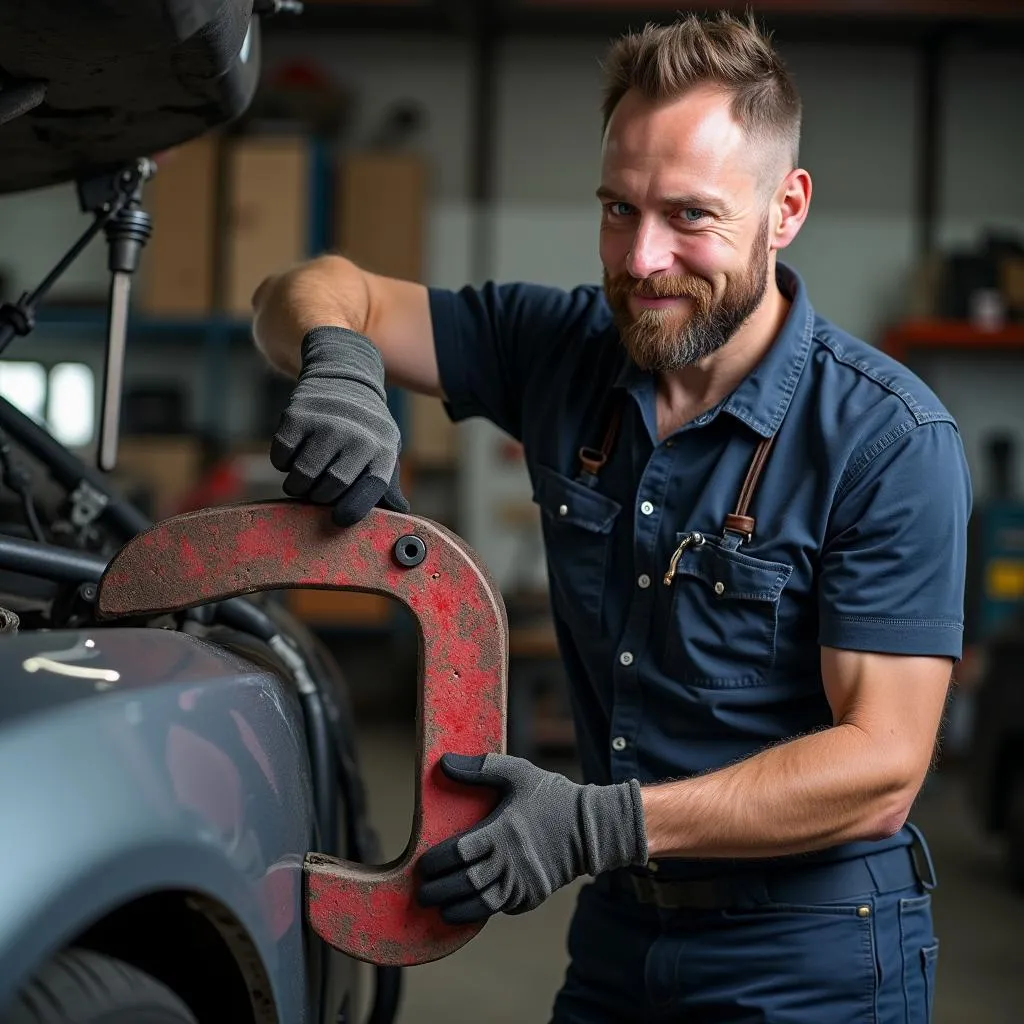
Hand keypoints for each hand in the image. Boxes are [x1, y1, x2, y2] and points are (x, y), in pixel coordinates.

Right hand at [271, 326, 409, 525]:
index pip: (370, 490)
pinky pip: (281, 458)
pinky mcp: (297, 415)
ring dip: (297, 485)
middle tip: (317, 488)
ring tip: (303, 476)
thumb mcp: (383, 449)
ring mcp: (327, 424)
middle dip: (319, 496)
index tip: (338, 518)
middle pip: (329, 488)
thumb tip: (400, 512)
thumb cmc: (364, 426)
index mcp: (382, 449)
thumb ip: (388, 483)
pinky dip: (282, 463)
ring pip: (302, 477)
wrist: (343, 374)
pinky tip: (293, 452)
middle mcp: (357, 436)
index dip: (353, 510)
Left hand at [417, 752, 646, 923]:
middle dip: (438, 890)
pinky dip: (482, 912)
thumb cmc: (553, 797)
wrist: (594, 828)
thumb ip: (481, 768)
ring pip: (482, 904)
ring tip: (440, 907)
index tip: (423, 864)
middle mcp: (511, 861)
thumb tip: (444, 762)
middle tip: (422, 891)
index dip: (435, 862)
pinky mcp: (533, 896)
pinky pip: (502, 909)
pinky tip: (467, 910)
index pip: (458, 852)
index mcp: (502, 831)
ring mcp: (523, 882)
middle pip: (465, 883)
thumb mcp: (519, 773)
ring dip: (457, 908)